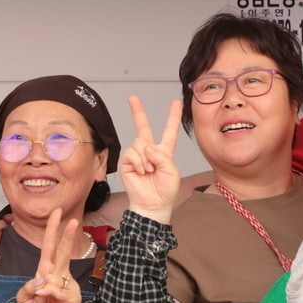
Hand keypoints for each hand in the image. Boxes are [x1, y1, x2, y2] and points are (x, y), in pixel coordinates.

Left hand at [16, 208, 81, 302]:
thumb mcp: (23, 299)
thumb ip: (27, 288)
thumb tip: (41, 281)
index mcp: (47, 271)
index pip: (49, 247)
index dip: (52, 230)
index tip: (57, 213)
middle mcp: (59, 274)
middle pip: (63, 251)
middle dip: (66, 235)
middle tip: (72, 219)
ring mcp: (66, 285)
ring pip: (58, 272)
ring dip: (47, 280)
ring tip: (39, 294)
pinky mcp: (71, 297)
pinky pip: (58, 289)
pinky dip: (48, 292)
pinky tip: (42, 296)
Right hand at [119, 96, 182, 223]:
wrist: (152, 206)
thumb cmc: (165, 191)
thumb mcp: (172, 171)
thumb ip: (162, 156)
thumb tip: (146, 147)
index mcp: (164, 152)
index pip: (169, 131)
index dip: (172, 117)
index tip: (175, 102)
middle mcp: (149, 151)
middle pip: (143, 127)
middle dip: (137, 112)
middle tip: (132, 97)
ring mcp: (137, 156)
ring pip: (139, 143)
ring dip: (146, 158)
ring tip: (148, 171)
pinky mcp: (127, 163)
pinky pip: (131, 153)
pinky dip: (138, 161)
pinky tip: (141, 171)